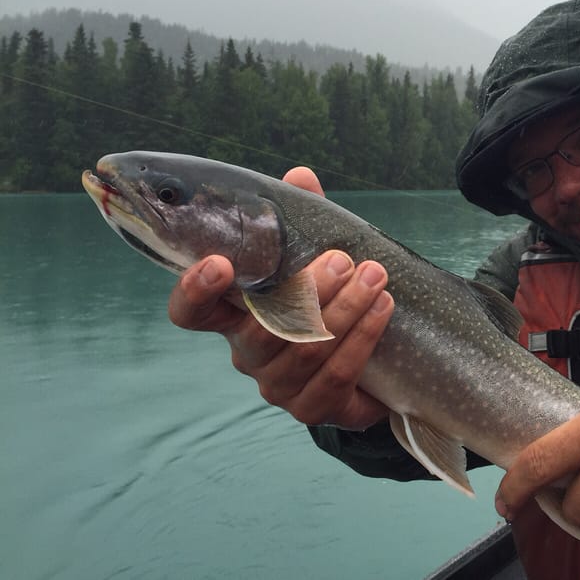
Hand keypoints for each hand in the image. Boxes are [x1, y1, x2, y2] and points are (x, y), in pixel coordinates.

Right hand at [166, 166, 393, 428]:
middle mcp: (248, 353)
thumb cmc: (330, 299)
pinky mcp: (313, 408)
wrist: (372, 362)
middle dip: (306, 292)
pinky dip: (362, 339)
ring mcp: (278, 385)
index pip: (192, 312)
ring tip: (374, 278)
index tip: (219, 263)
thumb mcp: (316, 255)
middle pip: (262, 329)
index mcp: (235, 315)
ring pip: (303, 352)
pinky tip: (383, 309)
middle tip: (343, 261)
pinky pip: (335, 377)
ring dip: (344, 311)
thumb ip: (303, 219)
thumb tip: (300, 176)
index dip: (195, 291)